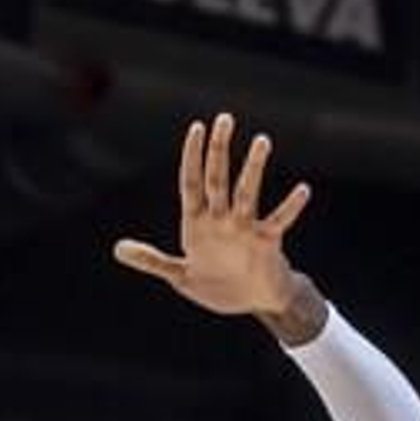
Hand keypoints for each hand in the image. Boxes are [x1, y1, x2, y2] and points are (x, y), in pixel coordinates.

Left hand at [114, 113, 312, 323]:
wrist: (251, 301)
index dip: (192, 157)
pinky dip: (290, 207)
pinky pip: (278, 221)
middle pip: (218, 179)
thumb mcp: (180, 276)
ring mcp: (244, 228)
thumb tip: (117, 249)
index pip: (192, 182)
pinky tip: (302, 190)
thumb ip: (152, 261)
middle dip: (219, 150)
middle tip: (225, 119)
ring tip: (262, 141)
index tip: (196, 128)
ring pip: (246, 193)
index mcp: (198, 223)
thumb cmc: (217, 284)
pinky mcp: (266, 242)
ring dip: (252, 169)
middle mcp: (221, 219)